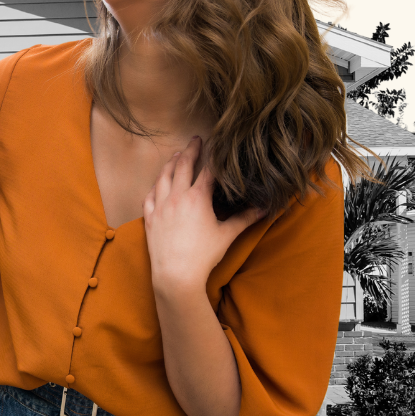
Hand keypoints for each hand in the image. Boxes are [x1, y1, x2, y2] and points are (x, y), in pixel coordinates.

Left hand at [143, 136, 264, 294]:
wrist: (175, 275)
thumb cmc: (203, 256)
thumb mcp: (227, 235)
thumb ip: (245, 219)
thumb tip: (265, 209)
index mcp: (197, 197)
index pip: (208, 170)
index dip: (214, 156)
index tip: (217, 145)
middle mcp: (176, 197)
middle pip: (183, 166)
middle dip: (190, 151)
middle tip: (196, 140)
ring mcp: (160, 206)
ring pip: (163, 177)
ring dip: (171, 164)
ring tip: (176, 156)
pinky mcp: (149, 218)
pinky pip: (150, 196)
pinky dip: (155, 186)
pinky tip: (158, 184)